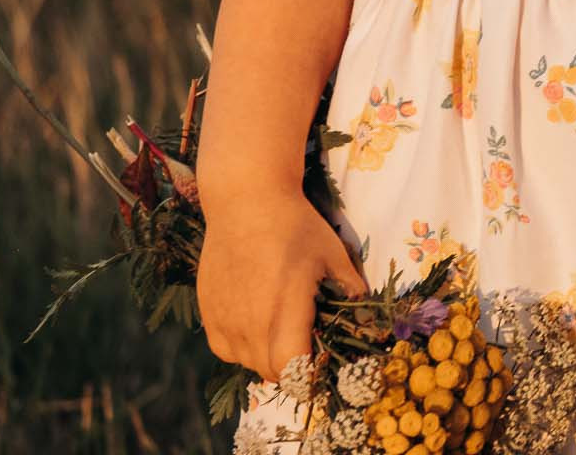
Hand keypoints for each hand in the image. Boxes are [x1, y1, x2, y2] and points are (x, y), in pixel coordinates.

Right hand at [195, 188, 365, 382]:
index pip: (292, 368)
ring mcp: (225, 319)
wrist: (245, 202)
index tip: (320, 361)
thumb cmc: (295, 226)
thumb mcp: (332, 254)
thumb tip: (368, 313)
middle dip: (293, 368)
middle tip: (306, 347)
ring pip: (247, 363)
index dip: (308, 374)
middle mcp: (250, 322)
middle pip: (271, 372)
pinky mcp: (207, 312)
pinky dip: (241, 349)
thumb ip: (350, 288)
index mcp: (285, 309)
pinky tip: (255, 326)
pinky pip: (225, 350)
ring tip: (282, 332)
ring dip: (267, 359)